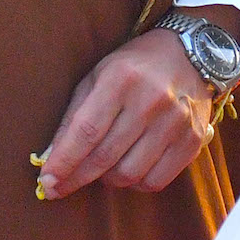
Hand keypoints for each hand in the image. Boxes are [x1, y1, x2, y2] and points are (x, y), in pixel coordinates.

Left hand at [35, 27, 215, 199]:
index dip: (64, 161)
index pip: (87, 131)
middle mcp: (151, 99)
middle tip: (61, 186)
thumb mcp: (99, 76)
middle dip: (77, 178)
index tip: (47, 182)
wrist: (190, 53)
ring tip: (103, 167)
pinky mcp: (192, 138)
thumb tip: (51, 159)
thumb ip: (74, 116)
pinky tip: (130, 168)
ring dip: (108, 179)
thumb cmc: (135, 66)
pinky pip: (156, 181)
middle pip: (105, 157)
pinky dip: (136, 183)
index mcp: (122, 78)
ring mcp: (176, 121)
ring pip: (129, 174)